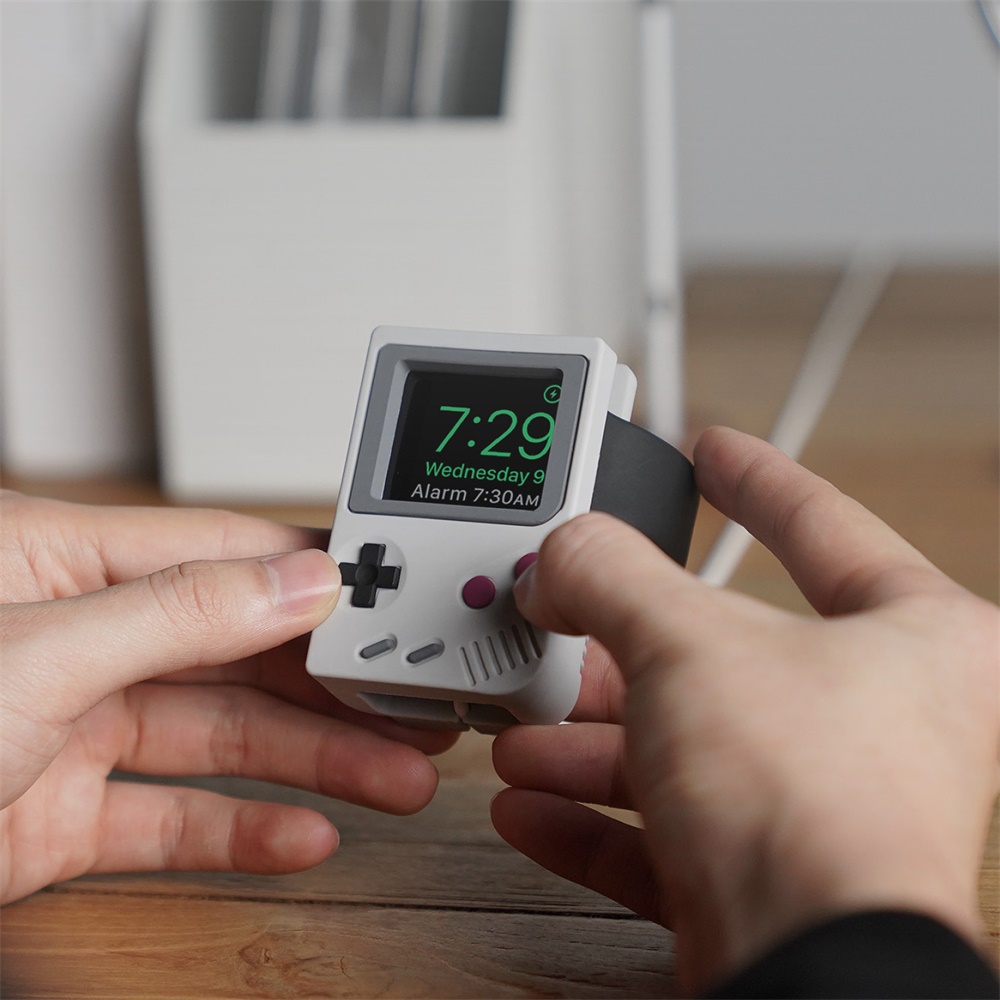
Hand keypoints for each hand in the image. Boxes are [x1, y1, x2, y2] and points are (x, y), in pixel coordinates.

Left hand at [1, 492, 455, 903]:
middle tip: (414, 702)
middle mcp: (72, 637)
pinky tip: (304, 834)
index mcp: (59, 558)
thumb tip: (299, 583)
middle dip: (331, 682)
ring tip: (395, 778)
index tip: (393, 598)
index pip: (224, 553)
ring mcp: (69, 730)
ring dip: (312, 762)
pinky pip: (169, 819)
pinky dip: (239, 830)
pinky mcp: (59, 819)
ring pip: (219, 737)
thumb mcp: (36, 652)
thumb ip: (180, 614)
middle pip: (237, 650)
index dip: (315, 577)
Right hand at [491, 427, 998, 992]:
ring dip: (591, 737)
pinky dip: (593, 815)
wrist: (806, 977)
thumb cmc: (812, 807)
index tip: (715, 450)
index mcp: (917, 639)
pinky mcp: (765, 878)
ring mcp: (821, 805)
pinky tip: (532, 802)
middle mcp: (881, 724)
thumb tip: (562, 556)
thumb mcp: (689, 641)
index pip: (826, 524)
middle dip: (625, 641)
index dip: (759, 479)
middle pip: (725, 650)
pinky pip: (665, 828)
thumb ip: (613, 575)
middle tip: (565, 612)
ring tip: (527, 725)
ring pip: (685, 743)